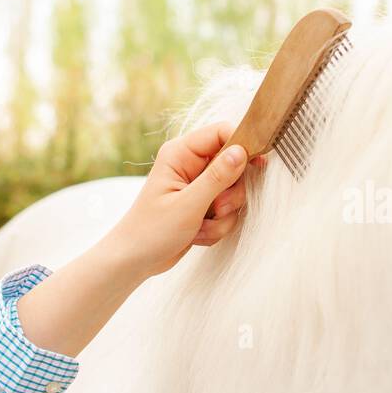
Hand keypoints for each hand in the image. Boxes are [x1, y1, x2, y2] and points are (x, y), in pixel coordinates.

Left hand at [16, 123, 256, 357]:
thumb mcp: (188, 205)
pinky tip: (198, 234)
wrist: (135, 261)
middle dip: (231, 194)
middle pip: (235, 164)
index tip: (256, 166)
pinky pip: (228, 210)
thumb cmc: (152, 231)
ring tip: (201, 227)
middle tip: (217, 209)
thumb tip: (242, 151)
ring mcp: (199, 184)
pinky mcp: (204, 203)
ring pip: (234, 191)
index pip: (223, 132)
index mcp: (181, 153)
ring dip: (224, 215)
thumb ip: (217, 177)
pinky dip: (219, 225)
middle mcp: (191, 164)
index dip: (242, 146)